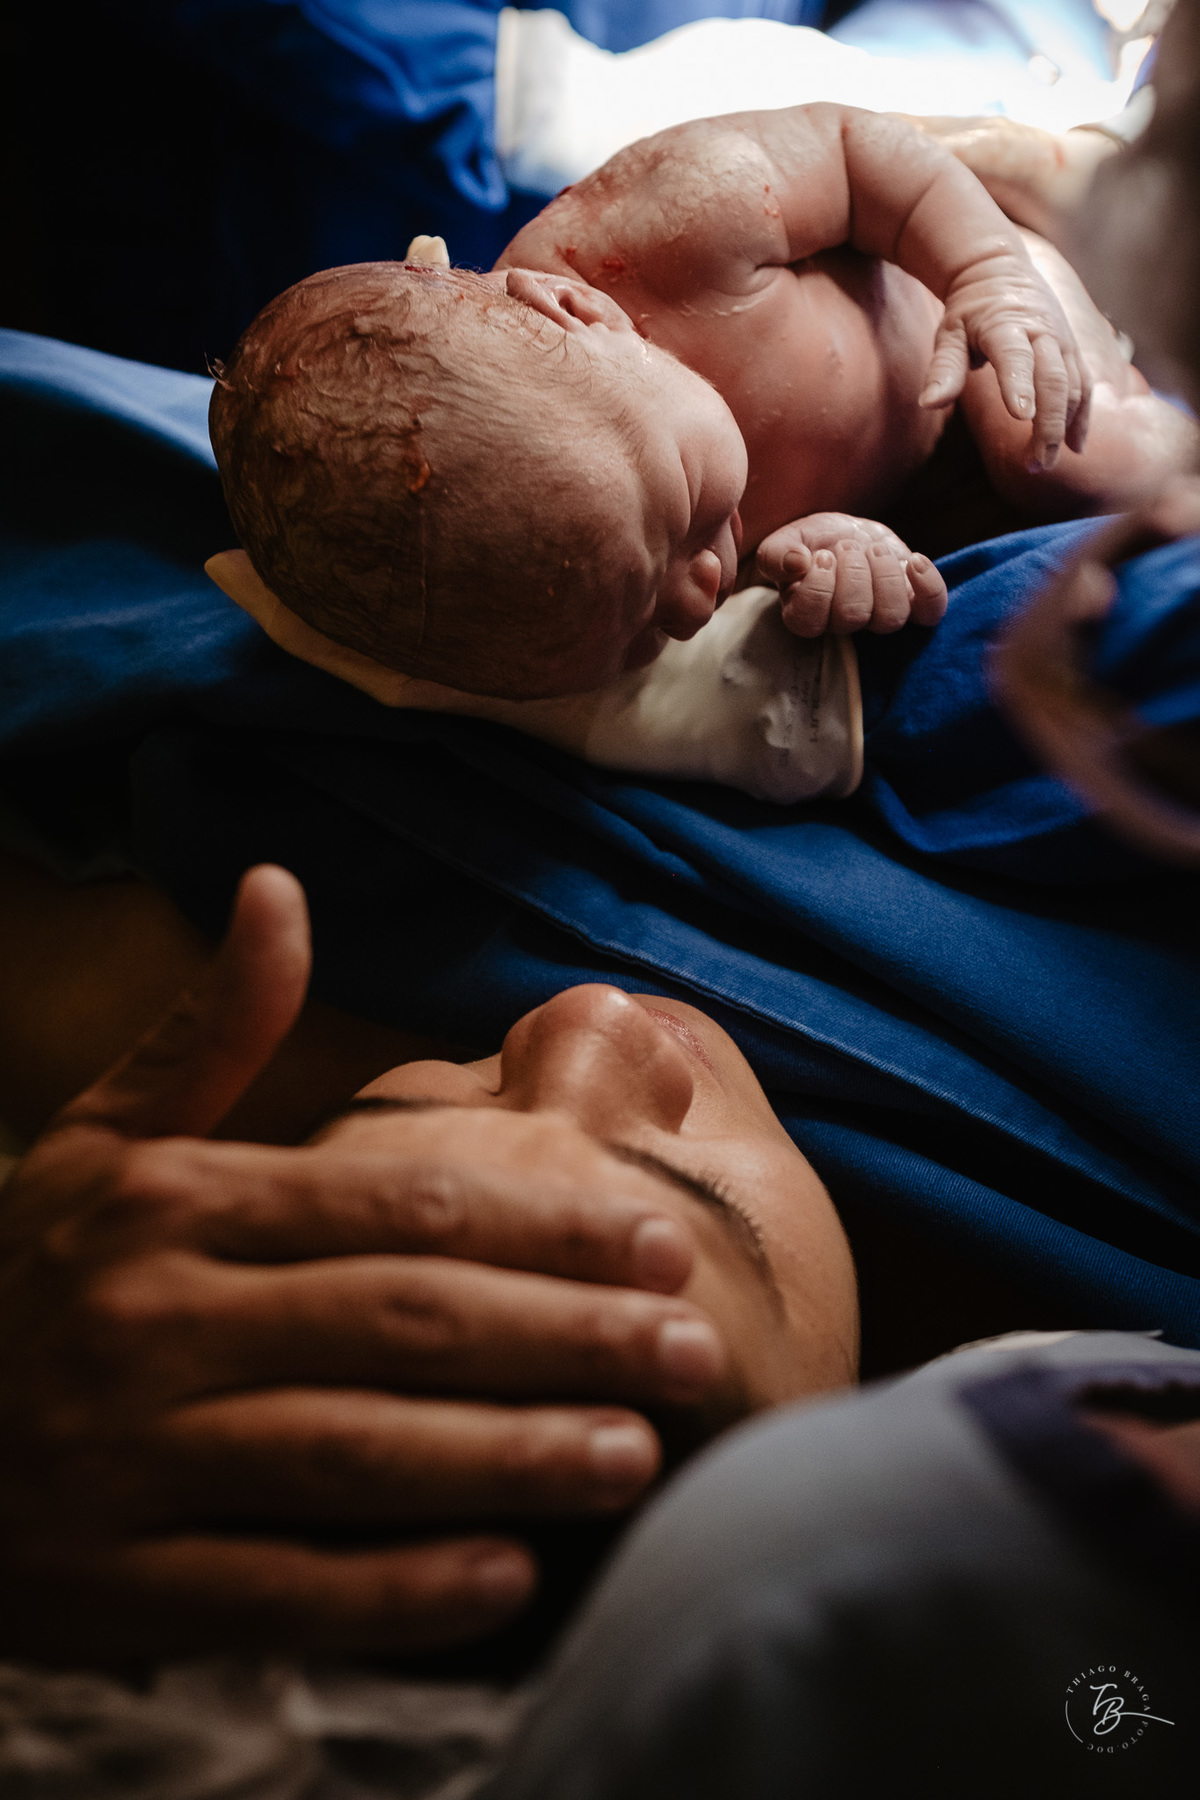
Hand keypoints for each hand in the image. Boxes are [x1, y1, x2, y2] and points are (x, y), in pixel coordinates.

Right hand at [0, 867, 721, 1659]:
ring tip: (637, 1454)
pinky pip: (274, 1589)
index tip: (656, 1235)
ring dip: (505, 1457)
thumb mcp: (102, 1140)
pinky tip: (507, 1580)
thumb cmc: (30, 1274)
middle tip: (693, 1344)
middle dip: (560, 1335)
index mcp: (173, 1205)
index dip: (537, 1223)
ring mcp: (129, 1457)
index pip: (391, 1204)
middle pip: (397, 1322)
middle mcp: (153, 1320)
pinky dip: (392, 1591)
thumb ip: (206, 1029)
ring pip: (349, 1454)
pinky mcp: (111, 1582)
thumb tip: (277, 884)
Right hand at [756, 513, 947, 637]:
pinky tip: (915, 561)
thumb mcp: (786, 540)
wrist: (844, 535)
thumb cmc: (811, 543)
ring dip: (886, 576)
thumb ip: (776, 554)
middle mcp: (842, 623)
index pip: (809, 621)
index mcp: (805, 614)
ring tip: (874, 550)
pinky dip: (929, 587)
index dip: (818, 587)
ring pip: (891, 618)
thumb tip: (796, 563)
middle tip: (848, 546)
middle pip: (853, 617)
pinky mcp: (912, 603)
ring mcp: (879, 616)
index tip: (821, 556)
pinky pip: (931, 612)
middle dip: (853, 573)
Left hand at [920, 249, 1090, 469]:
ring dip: (1064, 427)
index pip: (1015, 356)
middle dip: (1048, 424)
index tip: (1021, 417)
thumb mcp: (949, 333)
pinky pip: (1084, 385)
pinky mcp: (1072, 350)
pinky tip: (1074, 448)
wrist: (999, 270)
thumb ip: (943, 369)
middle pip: (1054, 380)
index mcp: (1006, 325)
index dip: (1019, 384)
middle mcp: (1042, 332)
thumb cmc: (968, 311)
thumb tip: (928, 404)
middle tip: (1035, 463)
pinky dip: (1082, 417)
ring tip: (1044, 464)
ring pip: (1074, 386)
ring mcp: (1062, 341)